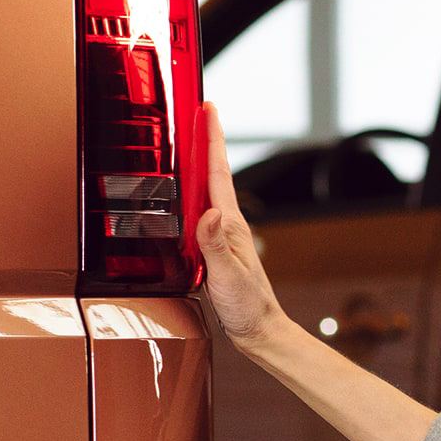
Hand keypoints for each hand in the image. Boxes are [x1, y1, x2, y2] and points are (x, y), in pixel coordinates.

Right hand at [196, 102, 286, 348]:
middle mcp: (226, 224)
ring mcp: (221, 235)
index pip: (218, 172)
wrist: (259, 331)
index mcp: (229, 223)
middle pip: (212, 174)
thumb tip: (209, 212)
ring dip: (196, 164)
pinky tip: (181, 196)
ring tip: (185, 142)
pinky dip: (190, 194)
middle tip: (194, 112)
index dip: (212, 138)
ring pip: (205, 191)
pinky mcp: (214, 249)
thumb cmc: (247, 307)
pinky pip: (198, 212)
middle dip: (204, 141)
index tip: (208, 108)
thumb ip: (215, 245)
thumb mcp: (227, 276)